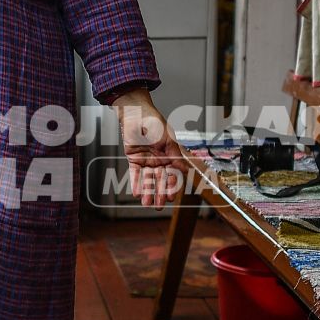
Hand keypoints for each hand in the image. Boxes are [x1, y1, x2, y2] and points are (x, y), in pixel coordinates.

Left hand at [109, 88, 181, 208]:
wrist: (135, 113)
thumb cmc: (154, 121)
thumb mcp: (168, 139)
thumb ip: (175, 155)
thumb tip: (185, 169)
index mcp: (170, 155)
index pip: (173, 174)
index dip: (172, 186)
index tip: (172, 197)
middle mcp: (159, 160)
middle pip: (160, 180)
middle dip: (160, 193)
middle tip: (159, 206)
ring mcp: (146, 160)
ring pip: (148, 180)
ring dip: (147, 192)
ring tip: (147, 204)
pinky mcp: (134, 159)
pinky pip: (135, 174)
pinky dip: (136, 183)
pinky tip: (136, 193)